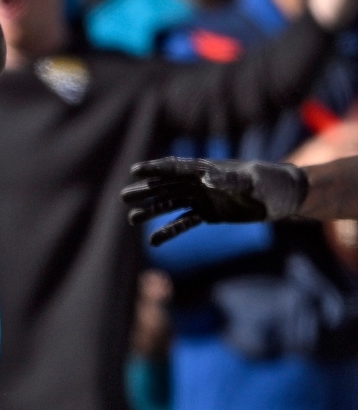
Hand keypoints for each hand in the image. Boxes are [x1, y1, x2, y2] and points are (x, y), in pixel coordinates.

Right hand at [122, 157, 307, 243]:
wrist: (285, 196)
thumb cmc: (271, 182)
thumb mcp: (252, 180)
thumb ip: (229, 179)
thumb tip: (206, 180)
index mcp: (208, 170)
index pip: (177, 168)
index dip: (155, 169)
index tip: (134, 171)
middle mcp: (201, 183)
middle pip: (167, 185)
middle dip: (146, 190)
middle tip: (124, 197)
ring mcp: (204, 198)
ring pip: (171, 204)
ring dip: (152, 211)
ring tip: (132, 219)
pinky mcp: (209, 213)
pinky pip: (184, 222)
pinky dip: (170, 230)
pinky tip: (154, 241)